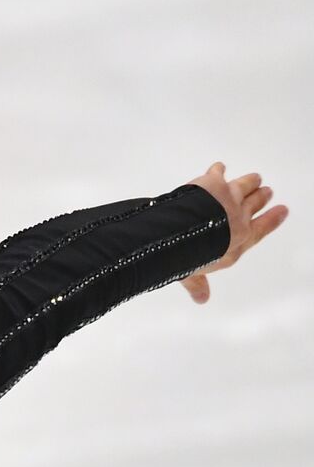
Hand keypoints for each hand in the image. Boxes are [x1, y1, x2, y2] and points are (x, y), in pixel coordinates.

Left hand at [180, 161, 288, 302]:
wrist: (183, 232)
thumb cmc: (191, 255)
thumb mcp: (194, 274)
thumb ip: (198, 284)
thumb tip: (201, 299)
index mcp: (239, 241)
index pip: (261, 229)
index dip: (272, 219)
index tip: (283, 210)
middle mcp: (239, 218)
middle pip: (255, 204)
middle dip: (261, 198)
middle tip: (267, 192)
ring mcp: (229, 197)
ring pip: (245, 186)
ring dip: (250, 181)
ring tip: (255, 178)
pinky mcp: (215, 182)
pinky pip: (219, 173)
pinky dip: (218, 169)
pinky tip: (219, 167)